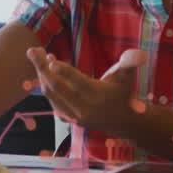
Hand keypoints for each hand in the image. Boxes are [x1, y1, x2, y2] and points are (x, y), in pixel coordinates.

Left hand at [26, 48, 144, 136]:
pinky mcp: (69, 118)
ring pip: (52, 95)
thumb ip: (130, 64)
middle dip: (43, 68)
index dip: (65, 71)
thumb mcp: (127, 77)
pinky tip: (43, 71)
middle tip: (32, 50)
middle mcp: (85, 108)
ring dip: (42, 75)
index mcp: (98, 96)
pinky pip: (52, 101)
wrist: (122, 122)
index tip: (51, 59)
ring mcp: (74, 115)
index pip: (78, 83)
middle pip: (59, 88)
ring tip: (37, 56)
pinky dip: (46, 86)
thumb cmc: (122, 93)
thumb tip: (140, 53)